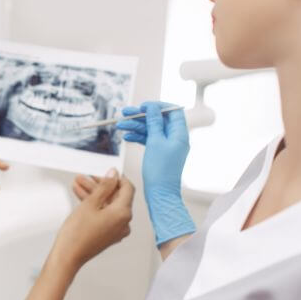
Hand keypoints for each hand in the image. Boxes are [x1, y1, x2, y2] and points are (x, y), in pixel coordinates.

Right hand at [51, 168, 134, 270]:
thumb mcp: (90, 203)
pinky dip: (94, 206)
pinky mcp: (108, 234)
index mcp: (123, 214)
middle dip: (100, 185)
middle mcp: (124, 222)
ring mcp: (116, 230)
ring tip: (78, 184)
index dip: (116, 178)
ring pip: (108, 205)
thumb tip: (113, 175)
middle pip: (116, 197)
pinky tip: (81, 197)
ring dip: (94, 194)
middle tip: (86, 177)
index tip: (105, 172)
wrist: (68, 256)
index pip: (128, 188)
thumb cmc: (77, 234)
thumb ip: (104, 187)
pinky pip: (105, 215)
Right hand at [115, 101, 195, 245]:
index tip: (143, 106)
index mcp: (179, 134)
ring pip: (151, 130)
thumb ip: (154, 122)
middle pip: (158, 120)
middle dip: (141, 116)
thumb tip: (152, 108)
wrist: (160, 193)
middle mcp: (175, 138)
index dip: (158, 106)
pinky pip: (148, 140)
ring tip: (120, 126)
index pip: (172, 111)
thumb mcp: (155, 142)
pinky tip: (126, 137)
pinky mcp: (159, 153)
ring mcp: (167, 146)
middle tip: (125, 113)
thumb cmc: (160, 170)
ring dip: (136, 127)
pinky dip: (138, 137)